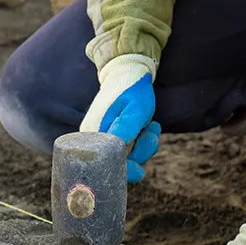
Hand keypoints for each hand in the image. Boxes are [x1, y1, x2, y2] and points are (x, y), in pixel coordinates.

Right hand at [81, 54, 159, 182]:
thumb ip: (126, 130)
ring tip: (151, 125)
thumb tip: (120, 155)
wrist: (127, 72)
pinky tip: (148, 127)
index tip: (140, 170)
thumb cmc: (131, 90)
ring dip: (145, 145)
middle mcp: (94, 140)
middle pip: (120, 163)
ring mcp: (103, 140)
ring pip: (129, 157)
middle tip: (151, 133)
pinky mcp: (112, 138)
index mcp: (95, 135)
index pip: (108, 166)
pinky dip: (142, 142)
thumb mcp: (134, 110)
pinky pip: (131, 149)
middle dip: (140, 153)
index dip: (126, 172)